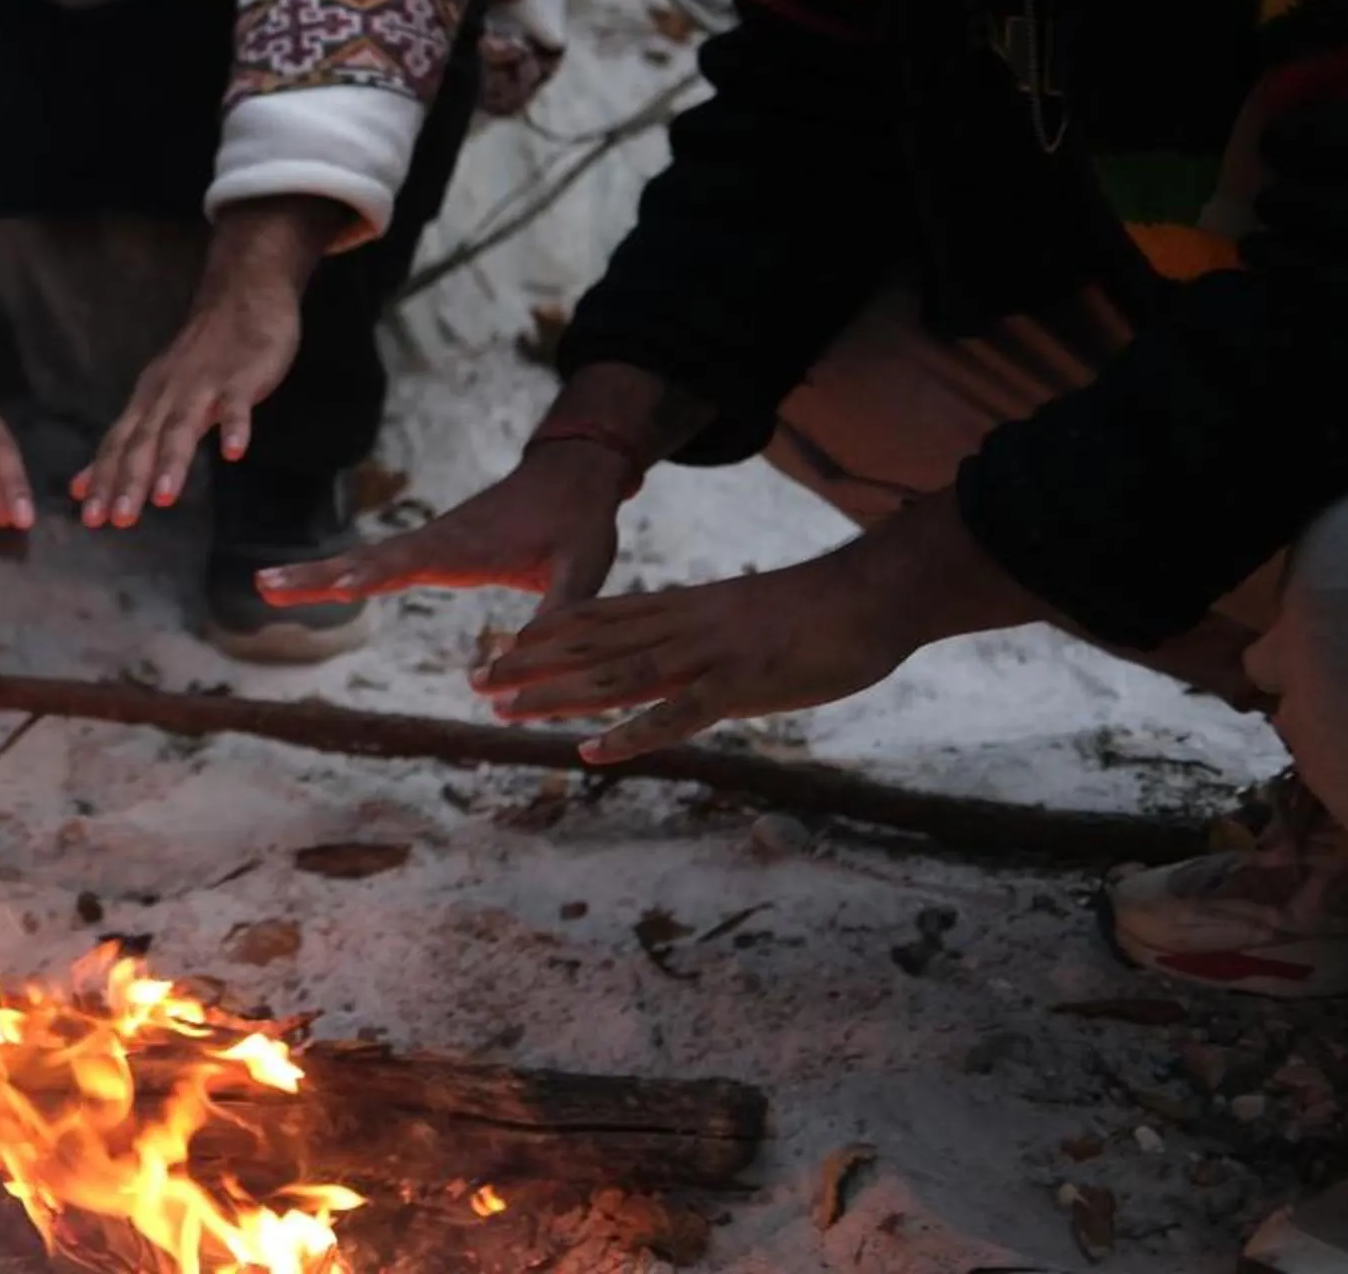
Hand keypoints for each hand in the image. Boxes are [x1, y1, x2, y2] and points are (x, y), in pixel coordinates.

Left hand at [77, 197, 331, 526]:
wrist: (242, 295)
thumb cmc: (201, 355)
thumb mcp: (159, 397)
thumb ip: (127, 442)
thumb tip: (84, 484)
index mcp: (148, 402)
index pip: (118, 446)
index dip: (103, 482)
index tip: (89, 519)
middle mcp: (168, 395)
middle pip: (144, 441)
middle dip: (129, 482)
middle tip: (117, 520)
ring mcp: (204, 385)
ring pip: (183, 426)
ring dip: (172, 462)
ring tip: (163, 498)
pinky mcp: (241, 377)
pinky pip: (237, 404)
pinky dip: (235, 427)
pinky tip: (234, 452)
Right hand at [255, 439, 630, 616]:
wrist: (571, 473)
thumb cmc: (579, 522)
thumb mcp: (582, 568)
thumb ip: (560, 612)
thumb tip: (526, 658)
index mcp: (466, 547)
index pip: (408, 563)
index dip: (372, 576)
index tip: (333, 586)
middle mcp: (435, 541)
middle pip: (364, 560)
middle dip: (315, 575)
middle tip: (263, 585)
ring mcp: (428, 541)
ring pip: (362, 558)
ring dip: (315, 572)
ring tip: (266, 585)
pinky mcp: (430, 544)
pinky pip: (377, 559)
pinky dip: (340, 570)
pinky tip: (321, 583)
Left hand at [468, 491, 1044, 763]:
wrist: (872, 595)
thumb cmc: (818, 610)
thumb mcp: (745, 616)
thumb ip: (707, 634)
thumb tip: (682, 658)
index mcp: (684, 608)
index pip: (598, 618)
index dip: (545, 633)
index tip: (500, 646)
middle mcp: (682, 627)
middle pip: (590, 646)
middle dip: (529, 665)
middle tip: (475, 682)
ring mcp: (707, 656)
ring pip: (614, 677)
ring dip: (555, 696)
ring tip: (505, 712)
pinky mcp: (739, 687)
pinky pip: (674, 715)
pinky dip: (629, 735)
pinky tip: (589, 753)